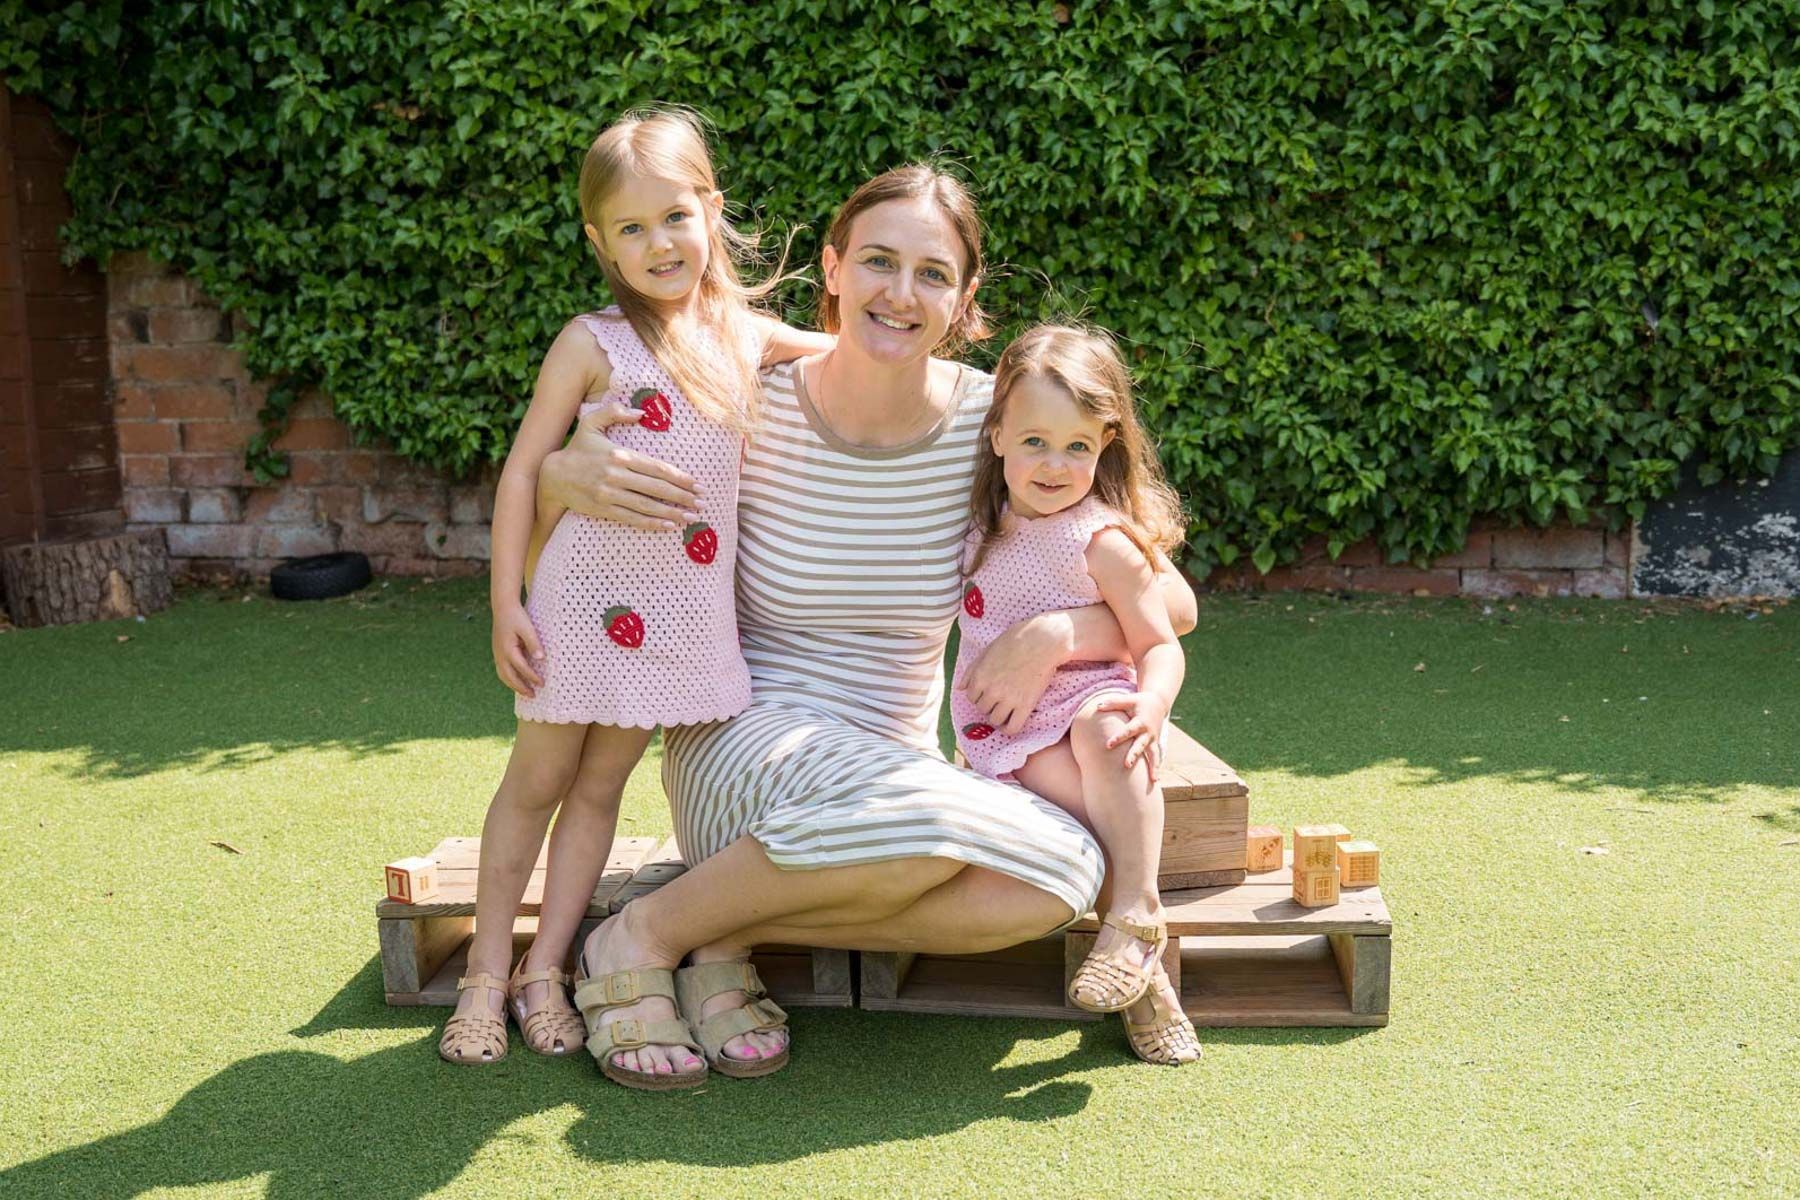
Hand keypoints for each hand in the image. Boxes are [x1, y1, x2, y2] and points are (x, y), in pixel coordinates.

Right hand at [493, 603, 544, 697]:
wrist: (503, 607)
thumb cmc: (517, 616)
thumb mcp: (528, 628)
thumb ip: (534, 644)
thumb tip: (541, 659)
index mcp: (507, 649)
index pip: (521, 668)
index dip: (532, 677)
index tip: (542, 684)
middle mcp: (500, 654)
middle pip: (509, 677)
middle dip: (521, 688)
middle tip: (533, 696)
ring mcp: (497, 654)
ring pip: (503, 675)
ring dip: (514, 685)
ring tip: (525, 692)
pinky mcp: (498, 652)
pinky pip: (502, 670)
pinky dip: (509, 678)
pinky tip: (518, 680)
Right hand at [539, 403, 700, 530]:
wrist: (552, 476)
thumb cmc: (578, 448)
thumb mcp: (592, 423)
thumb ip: (614, 412)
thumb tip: (640, 412)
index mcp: (619, 454)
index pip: (656, 468)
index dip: (680, 477)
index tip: (697, 484)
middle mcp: (616, 475)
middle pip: (656, 488)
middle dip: (682, 496)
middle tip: (702, 503)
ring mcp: (610, 494)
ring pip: (647, 505)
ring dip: (671, 512)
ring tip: (691, 517)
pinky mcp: (604, 509)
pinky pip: (632, 518)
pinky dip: (651, 523)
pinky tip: (668, 526)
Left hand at [962, 613, 1069, 734]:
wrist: (1042, 641)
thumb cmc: (1014, 641)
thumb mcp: (987, 651)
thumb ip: (971, 671)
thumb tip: (959, 688)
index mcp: (980, 677)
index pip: (971, 698)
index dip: (979, 695)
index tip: (989, 691)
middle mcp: (991, 691)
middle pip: (982, 709)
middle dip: (989, 704)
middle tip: (1000, 697)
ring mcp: (1008, 700)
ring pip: (995, 720)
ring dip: (998, 716)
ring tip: (1006, 708)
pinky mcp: (1025, 705)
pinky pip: (1012, 728)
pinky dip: (1008, 729)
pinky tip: (1010, 724)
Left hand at [1093, 691, 1169, 778]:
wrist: (1159, 703)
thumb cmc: (1140, 702)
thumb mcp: (1128, 699)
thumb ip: (1113, 703)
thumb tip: (1098, 706)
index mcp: (1140, 721)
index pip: (1128, 731)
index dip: (1118, 738)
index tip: (1108, 745)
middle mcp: (1148, 733)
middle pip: (1140, 745)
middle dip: (1134, 755)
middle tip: (1126, 765)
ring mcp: (1153, 740)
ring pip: (1153, 755)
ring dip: (1153, 767)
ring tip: (1153, 780)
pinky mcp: (1155, 744)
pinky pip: (1157, 757)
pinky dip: (1156, 768)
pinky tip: (1155, 781)